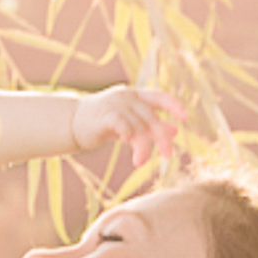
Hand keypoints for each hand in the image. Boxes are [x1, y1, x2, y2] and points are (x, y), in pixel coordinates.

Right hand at [67, 84, 183, 161]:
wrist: (72, 122)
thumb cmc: (104, 122)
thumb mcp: (131, 122)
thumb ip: (151, 125)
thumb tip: (175, 130)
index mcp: (135, 96)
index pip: (159, 96)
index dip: (173, 105)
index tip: (185, 116)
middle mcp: (127, 97)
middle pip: (151, 116)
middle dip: (161, 137)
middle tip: (168, 155)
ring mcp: (114, 104)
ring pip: (137, 125)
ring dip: (143, 146)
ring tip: (141, 162)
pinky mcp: (102, 115)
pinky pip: (120, 122)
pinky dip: (127, 132)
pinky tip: (128, 142)